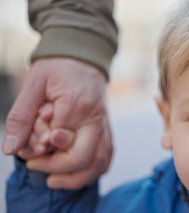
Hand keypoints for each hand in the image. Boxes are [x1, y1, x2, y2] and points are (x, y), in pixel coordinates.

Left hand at [3, 58, 112, 188]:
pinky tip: (77, 174)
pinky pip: (107, 156)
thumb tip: (12, 148)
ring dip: (75, 178)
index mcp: (77, 104)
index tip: (27, 151)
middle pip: (82, 157)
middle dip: (55, 168)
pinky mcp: (108, 128)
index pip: (58, 141)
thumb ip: (22, 117)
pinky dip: (93, 170)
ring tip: (54, 180)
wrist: (84, 55)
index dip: (39, 150)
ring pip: (98, 163)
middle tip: (36, 165)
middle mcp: (95, 118)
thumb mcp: (33, 84)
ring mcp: (105, 124)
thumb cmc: (57, 67)